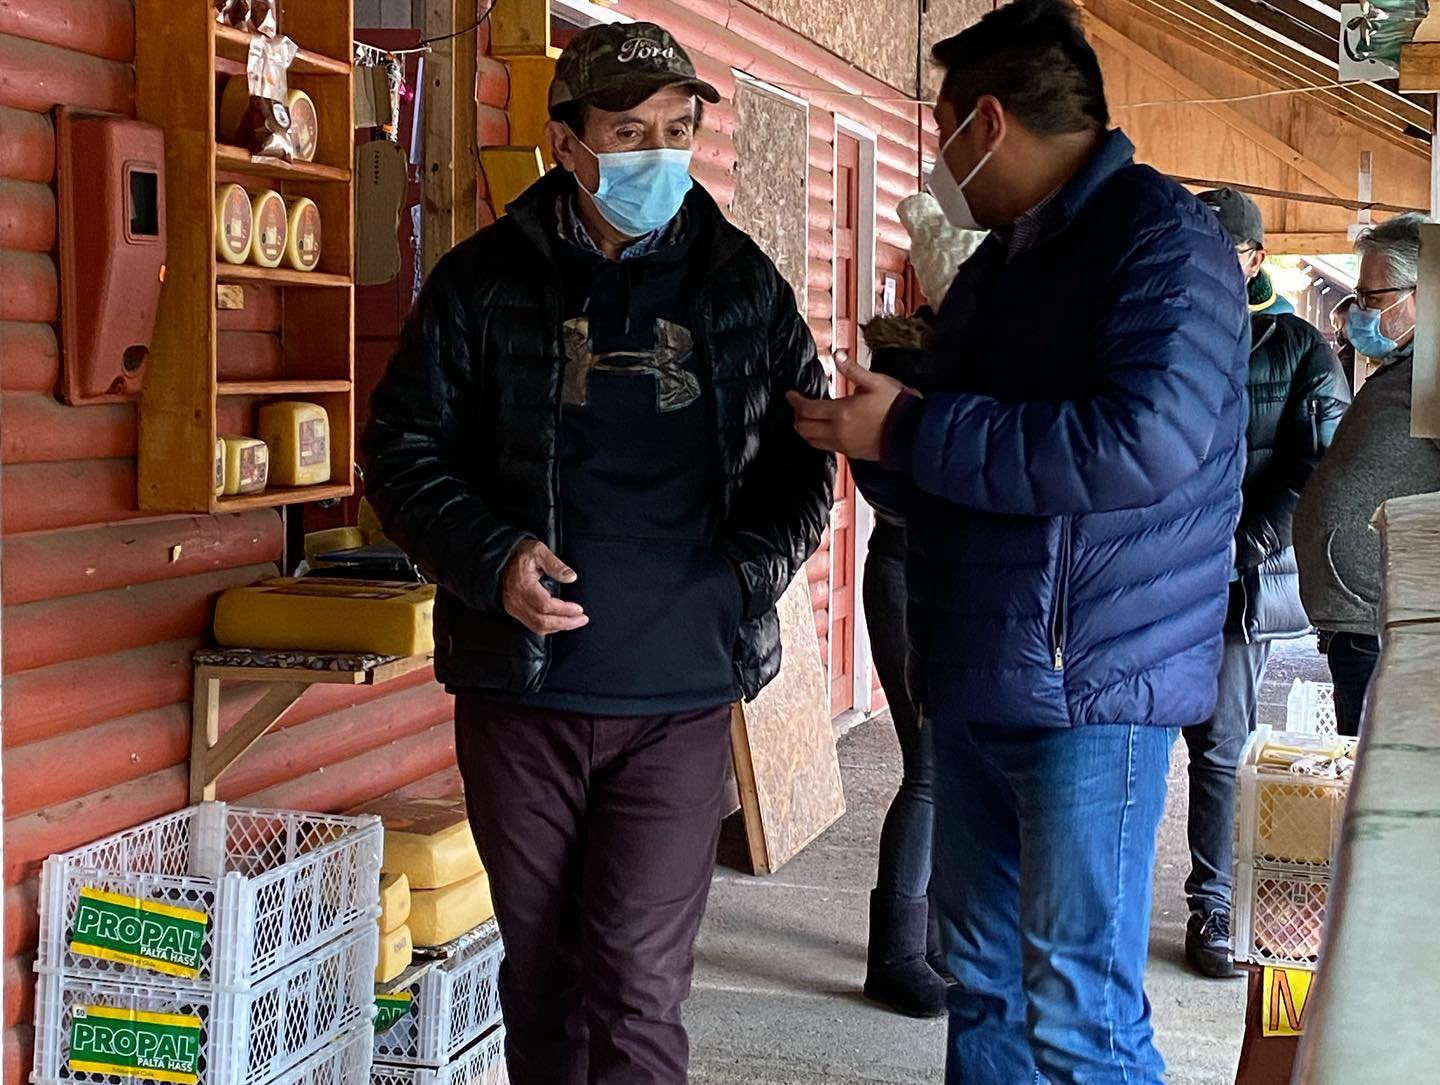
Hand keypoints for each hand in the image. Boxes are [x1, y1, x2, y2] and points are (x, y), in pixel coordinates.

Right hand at [502, 541, 587, 634]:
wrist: (503, 558)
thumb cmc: (522, 554)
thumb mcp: (539, 551)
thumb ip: (555, 564)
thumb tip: (571, 577)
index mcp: (523, 586)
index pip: (545, 605)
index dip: (564, 610)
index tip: (579, 609)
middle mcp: (516, 601)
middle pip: (542, 621)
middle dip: (565, 623)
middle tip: (582, 619)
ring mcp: (514, 608)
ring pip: (538, 627)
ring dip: (558, 627)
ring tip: (575, 622)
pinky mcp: (514, 611)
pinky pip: (532, 625)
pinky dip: (549, 627)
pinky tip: (560, 622)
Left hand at [787, 356, 905, 461]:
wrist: (913, 433)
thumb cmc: (896, 406)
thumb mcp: (876, 382)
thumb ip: (853, 370)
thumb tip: (837, 355)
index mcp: (841, 413)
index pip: (807, 409)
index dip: (795, 401)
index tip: (790, 394)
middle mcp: (838, 432)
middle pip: (805, 429)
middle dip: (797, 417)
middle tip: (797, 407)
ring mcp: (844, 445)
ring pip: (813, 441)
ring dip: (805, 430)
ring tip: (805, 419)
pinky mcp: (851, 454)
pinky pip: (826, 447)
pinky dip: (818, 438)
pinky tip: (823, 430)